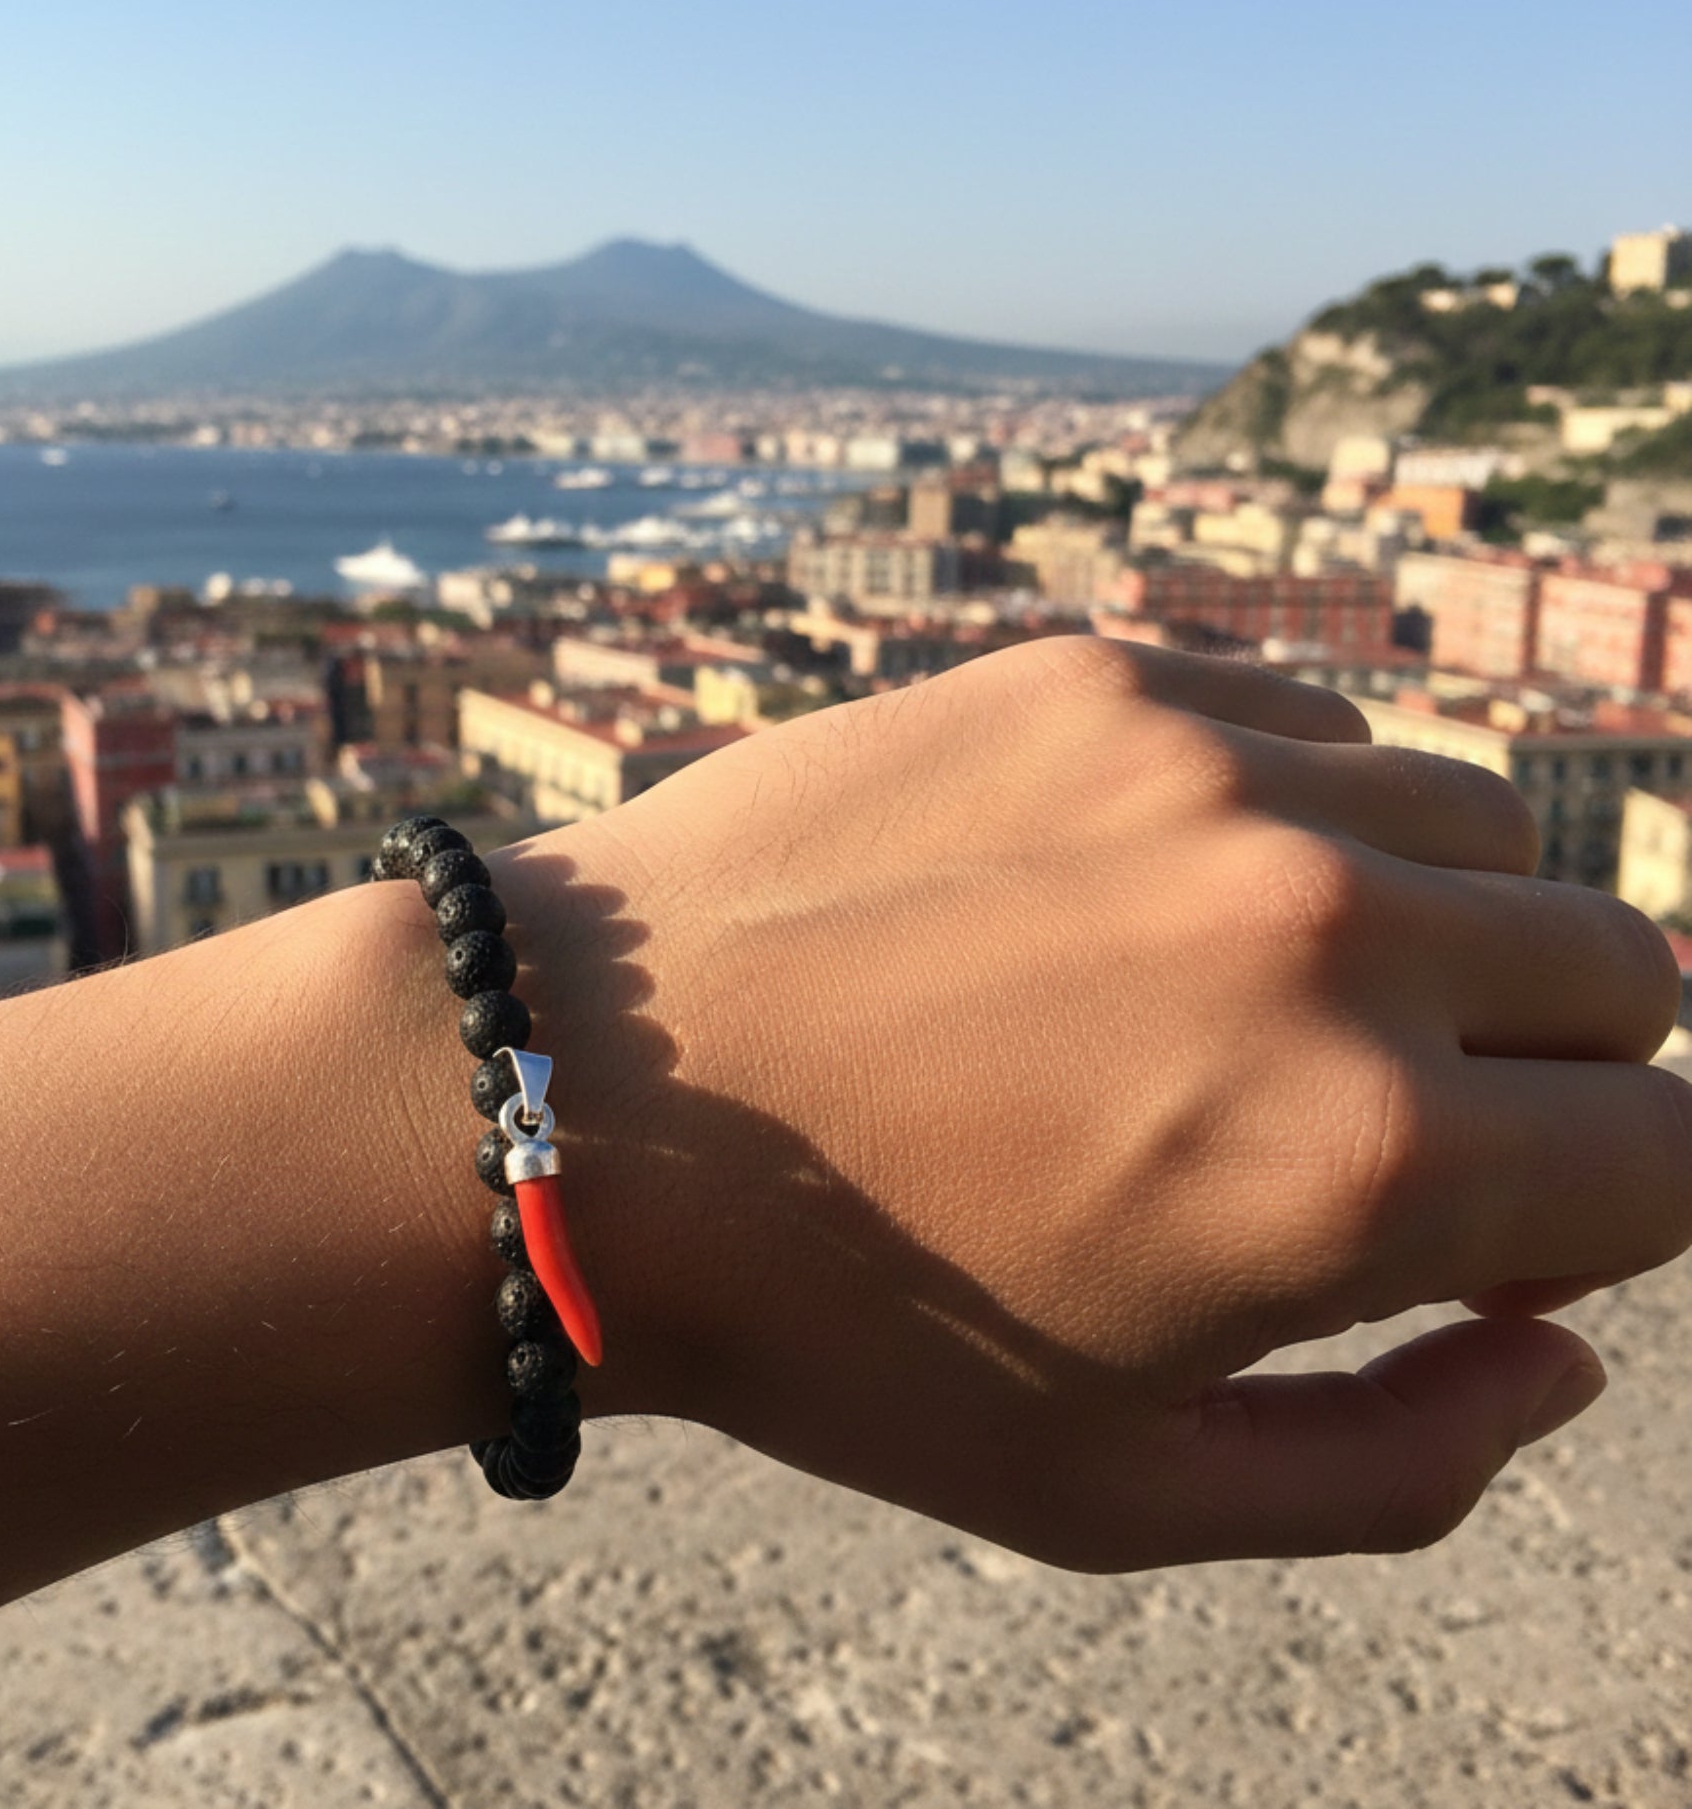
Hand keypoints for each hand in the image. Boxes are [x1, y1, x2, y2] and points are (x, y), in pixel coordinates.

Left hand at [532, 638, 1691, 1567]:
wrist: (589, 1097)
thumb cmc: (841, 1319)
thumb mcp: (1124, 1493)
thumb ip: (1400, 1461)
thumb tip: (1559, 1358)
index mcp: (1367, 1162)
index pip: (1675, 1160)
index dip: (1608, 1216)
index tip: (1496, 1229)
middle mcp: (1327, 935)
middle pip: (1618, 971)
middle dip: (1552, 1069)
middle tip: (1379, 1117)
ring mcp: (1211, 775)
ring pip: (1477, 828)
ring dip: (1429, 922)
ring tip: (1252, 995)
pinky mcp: (1099, 679)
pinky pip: (1312, 723)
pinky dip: (1295, 812)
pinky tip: (1153, 883)